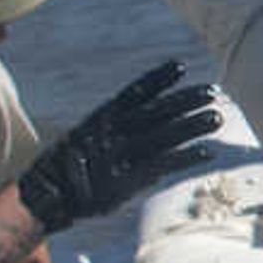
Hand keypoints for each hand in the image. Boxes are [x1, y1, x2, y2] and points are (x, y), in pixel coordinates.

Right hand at [17, 61, 219, 232]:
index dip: (158, 78)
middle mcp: (113, 133)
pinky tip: (207, 152)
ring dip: (193, 125)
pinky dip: (186, 158)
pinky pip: (163, 165)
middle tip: (213, 92)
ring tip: (217, 117)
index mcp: (101, 119)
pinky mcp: (126, 180)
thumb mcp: (83, 137)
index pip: (134, 93)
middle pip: (157, 111)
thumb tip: (136, 118)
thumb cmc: (66, 167)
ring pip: (164, 135)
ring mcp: (120, 155)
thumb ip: (110, 127)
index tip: (180, 66)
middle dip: (186, 100)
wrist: (44, 196)